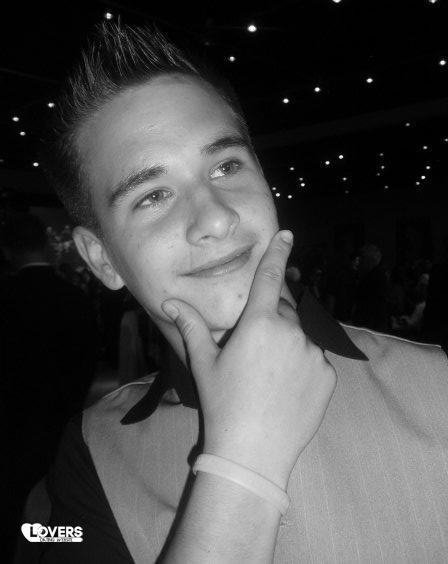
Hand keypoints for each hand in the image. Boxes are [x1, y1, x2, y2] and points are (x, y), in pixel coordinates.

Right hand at [162, 231, 336, 487]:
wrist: (254, 453)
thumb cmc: (224, 404)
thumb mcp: (205, 364)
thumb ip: (191, 326)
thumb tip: (169, 301)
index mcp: (259, 324)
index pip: (270, 277)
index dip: (278, 252)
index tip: (287, 234)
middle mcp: (291, 332)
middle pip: (284, 310)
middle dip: (271, 317)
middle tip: (255, 347)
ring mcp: (314, 354)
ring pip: (301, 335)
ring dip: (288, 342)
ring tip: (269, 374)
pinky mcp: (328, 376)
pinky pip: (315, 358)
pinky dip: (303, 363)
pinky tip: (286, 387)